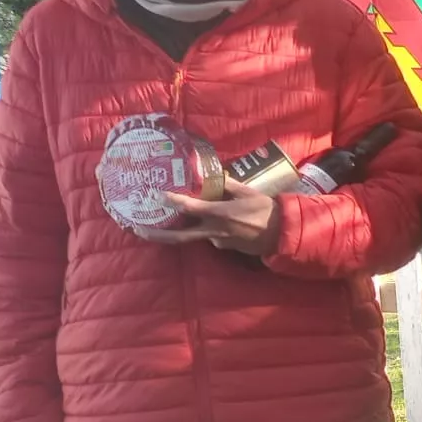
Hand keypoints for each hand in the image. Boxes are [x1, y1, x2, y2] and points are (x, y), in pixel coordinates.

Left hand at [156, 178, 281, 255]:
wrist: (283, 234)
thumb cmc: (267, 210)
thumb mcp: (248, 192)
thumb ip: (228, 185)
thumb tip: (214, 175)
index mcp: (220, 214)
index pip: (190, 208)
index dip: (172, 202)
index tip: (157, 195)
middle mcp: (214, 230)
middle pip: (180, 236)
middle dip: (157, 234)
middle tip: (138, 229)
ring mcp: (219, 241)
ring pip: (197, 234)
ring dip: (186, 228)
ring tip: (171, 221)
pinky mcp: (225, 246)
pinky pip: (211, 236)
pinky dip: (209, 228)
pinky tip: (219, 222)